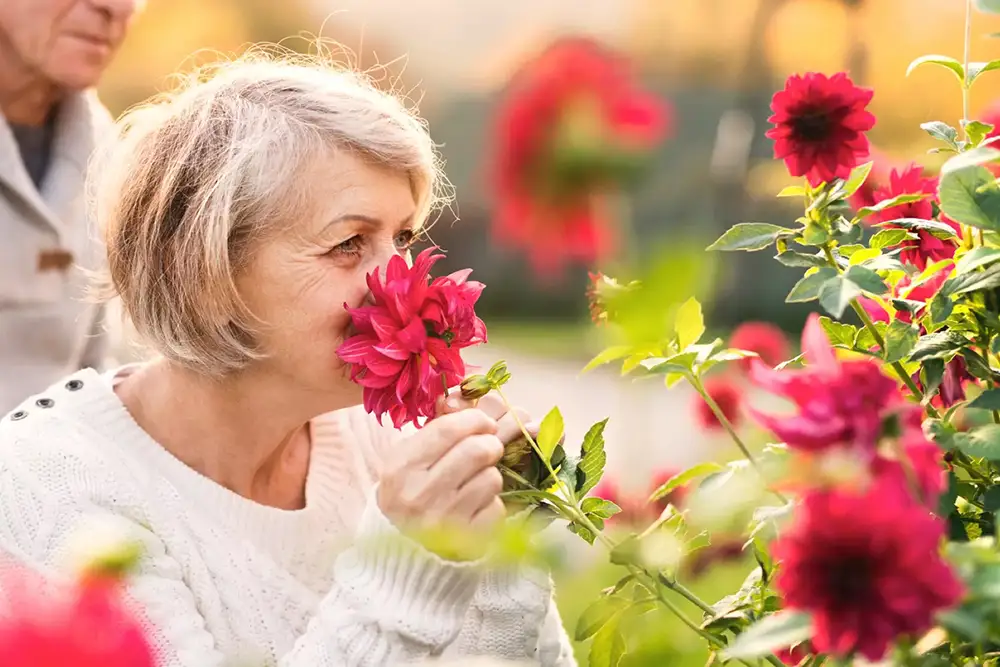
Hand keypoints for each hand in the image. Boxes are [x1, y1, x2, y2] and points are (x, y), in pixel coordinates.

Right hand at [377, 402, 506, 536]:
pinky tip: (476, 507)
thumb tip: (480, 405)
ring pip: (491, 478)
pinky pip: (497, 507)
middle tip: (488, 447)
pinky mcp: (467, 541)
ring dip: (490, 475)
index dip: (474, 419)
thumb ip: (438, 433)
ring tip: (477, 481)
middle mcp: (419, 494)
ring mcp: (444, 520)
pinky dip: (492, 504)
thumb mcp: (408, 461)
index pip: (447, 429)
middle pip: (477, 450)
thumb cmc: (410, 496)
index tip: (484, 422)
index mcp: (400, 468)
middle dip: (490, 443)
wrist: (405, 555)